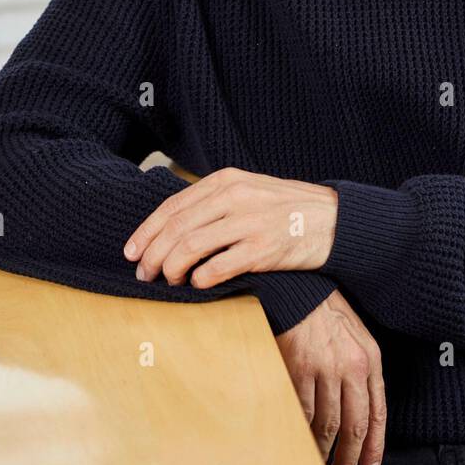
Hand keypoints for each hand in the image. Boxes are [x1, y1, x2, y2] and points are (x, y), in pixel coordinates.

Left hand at [123, 166, 337, 287]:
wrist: (333, 220)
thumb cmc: (287, 210)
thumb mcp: (249, 190)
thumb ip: (214, 201)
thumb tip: (172, 226)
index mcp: (226, 180)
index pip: (172, 206)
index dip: (145, 231)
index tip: (131, 251)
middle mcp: (234, 197)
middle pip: (175, 229)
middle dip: (151, 255)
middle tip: (143, 274)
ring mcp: (249, 222)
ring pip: (189, 248)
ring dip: (170, 270)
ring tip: (169, 281)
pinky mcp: (263, 249)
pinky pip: (217, 267)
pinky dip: (199, 279)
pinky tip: (197, 284)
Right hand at [276, 288, 386, 464]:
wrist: (296, 287)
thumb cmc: (324, 310)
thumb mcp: (355, 334)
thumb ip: (360, 369)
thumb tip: (356, 408)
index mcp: (371, 359)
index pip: (377, 413)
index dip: (374, 446)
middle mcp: (352, 366)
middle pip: (354, 427)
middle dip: (348, 460)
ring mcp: (325, 368)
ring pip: (328, 425)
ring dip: (324, 453)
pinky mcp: (299, 368)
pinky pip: (303, 411)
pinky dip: (303, 433)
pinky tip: (302, 445)